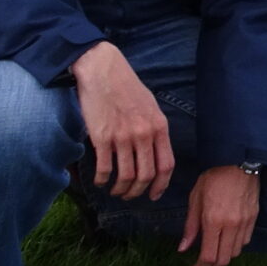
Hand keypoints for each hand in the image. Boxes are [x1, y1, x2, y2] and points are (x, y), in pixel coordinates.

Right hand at [71, 41, 172, 200]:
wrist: (102, 70)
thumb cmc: (126, 86)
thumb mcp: (150, 106)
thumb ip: (155, 129)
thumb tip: (155, 152)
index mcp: (159, 126)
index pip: (166, 165)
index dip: (161, 185)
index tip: (154, 195)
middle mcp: (143, 134)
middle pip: (146, 176)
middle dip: (138, 191)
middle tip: (129, 195)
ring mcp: (123, 137)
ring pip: (126, 176)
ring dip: (120, 189)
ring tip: (115, 190)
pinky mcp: (102, 137)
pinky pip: (104, 169)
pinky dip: (102, 180)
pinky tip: (100, 180)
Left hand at [181, 165, 262, 265]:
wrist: (239, 161)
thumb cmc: (213, 177)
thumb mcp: (195, 199)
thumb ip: (190, 226)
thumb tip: (183, 248)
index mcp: (213, 221)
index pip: (208, 256)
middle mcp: (231, 226)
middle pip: (223, 260)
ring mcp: (245, 223)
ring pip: (235, 253)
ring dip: (223, 258)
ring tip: (213, 255)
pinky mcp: (254, 218)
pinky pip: (245, 241)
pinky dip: (235, 246)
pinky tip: (227, 241)